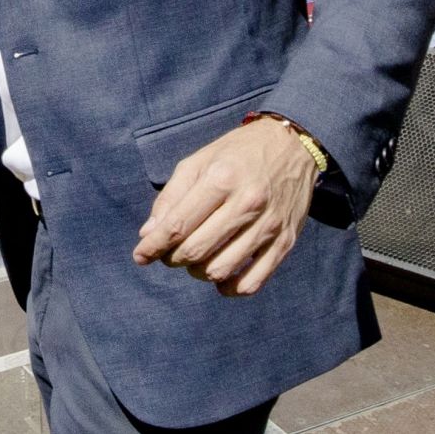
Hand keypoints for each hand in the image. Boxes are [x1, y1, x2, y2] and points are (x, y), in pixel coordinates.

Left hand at [132, 118, 316, 296]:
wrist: (294, 145)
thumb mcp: (200, 160)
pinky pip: (253, 282)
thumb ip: (172, 196)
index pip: (179, 225)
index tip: (140, 255)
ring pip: (221, 269)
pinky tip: (220, 278)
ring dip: (197, 272)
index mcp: (222, 178)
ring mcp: (269, 225)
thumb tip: (148, 234)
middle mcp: (247, 203)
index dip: (153, 246)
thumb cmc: (239, 152)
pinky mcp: (285, 242)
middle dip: (173, 258)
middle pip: (197, 250)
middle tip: (168, 254)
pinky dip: (230, 288)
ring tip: (194, 261)